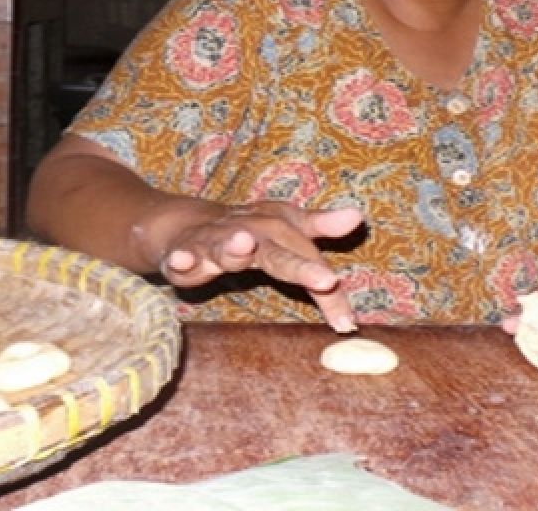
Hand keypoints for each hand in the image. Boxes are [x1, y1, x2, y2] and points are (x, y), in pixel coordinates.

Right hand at [158, 201, 364, 332]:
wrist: (189, 224)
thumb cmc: (250, 230)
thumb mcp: (288, 227)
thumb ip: (321, 228)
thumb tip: (357, 216)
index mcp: (277, 227)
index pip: (309, 257)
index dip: (327, 284)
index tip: (347, 320)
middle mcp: (249, 233)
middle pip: (276, 249)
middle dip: (298, 265)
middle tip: (325, 279)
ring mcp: (214, 243)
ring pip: (225, 245)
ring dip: (233, 246)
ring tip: (244, 245)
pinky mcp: (183, 254)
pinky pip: (182, 258)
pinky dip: (181, 259)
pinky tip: (180, 262)